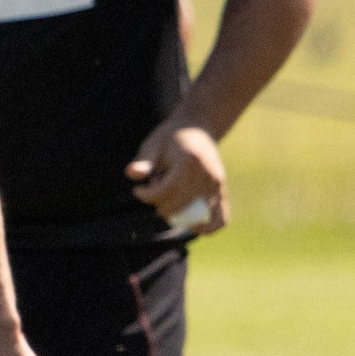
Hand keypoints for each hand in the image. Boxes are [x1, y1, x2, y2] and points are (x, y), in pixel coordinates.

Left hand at [126, 119, 226, 233]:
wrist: (196, 128)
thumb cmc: (170, 137)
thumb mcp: (153, 144)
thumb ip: (143, 161)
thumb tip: (132, 174)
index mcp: (190, 162)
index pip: (166, 191)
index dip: (147, 196)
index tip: (137, 190)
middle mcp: (207, 174)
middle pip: (180, 204)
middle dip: (160, 205)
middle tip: (154, 193)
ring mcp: (217, 184)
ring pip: (197, 214)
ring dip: (179, 216)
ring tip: (168, 207)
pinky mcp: (222, 190)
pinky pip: (222, 216)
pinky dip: (210, 226)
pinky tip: (194, 227)